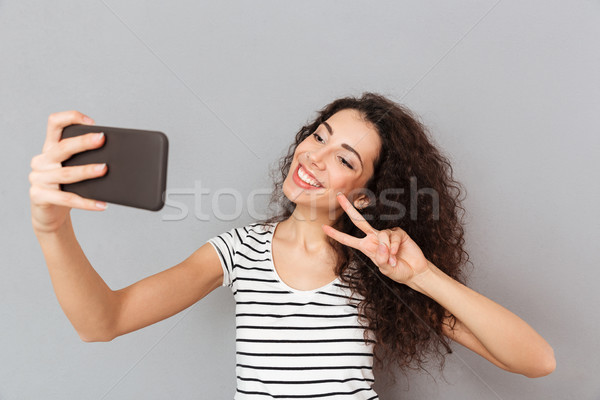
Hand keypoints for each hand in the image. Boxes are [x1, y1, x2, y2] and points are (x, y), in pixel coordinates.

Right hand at [29, 111, 107, 232]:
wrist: (50, 213)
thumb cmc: (67, 187)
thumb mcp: (73, 168)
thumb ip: (86, 159)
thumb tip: (116, 156)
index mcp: (50, 148)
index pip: (54, 123)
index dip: (71, 117)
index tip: (91, 121)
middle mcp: (41, 160)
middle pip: (62, 147)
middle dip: (83, 142)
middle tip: (102, 139)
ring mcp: (38, 179)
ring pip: (66, 174)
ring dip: (87, 171)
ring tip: (105, 169)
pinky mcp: (39, 197)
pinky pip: (67, 199)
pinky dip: (87, 202)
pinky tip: (102, 204)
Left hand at [322, 192, 431, 284]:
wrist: (414, 271)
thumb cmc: (398, 271)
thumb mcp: (386, 269)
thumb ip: (381, 259)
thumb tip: (382, 246)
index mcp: (367, 247)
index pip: (349, 240)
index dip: (336, 234)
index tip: (324, 228)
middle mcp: (374, 238)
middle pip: (359, 221)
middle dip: (349, 208)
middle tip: (339, 196)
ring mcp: (386, 235)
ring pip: (381, 235)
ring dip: (387, 250)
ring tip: (392, 260)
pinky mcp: (398, 233)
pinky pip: (393, 236)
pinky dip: (394, 246)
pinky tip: (397, 253)